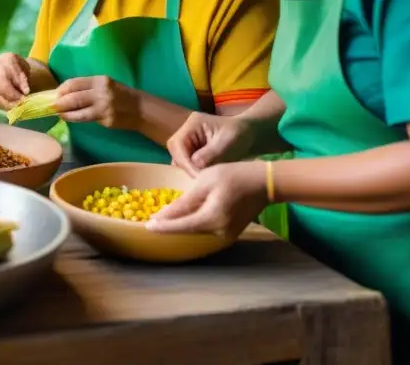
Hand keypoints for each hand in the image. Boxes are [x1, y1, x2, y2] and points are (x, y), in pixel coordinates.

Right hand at [0, 53, 31, 110]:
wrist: (27, 83)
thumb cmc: (30, 76)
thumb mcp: (33, 75)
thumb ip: (28, 80)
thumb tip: (25, 91)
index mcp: (6, 59)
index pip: (9, 66)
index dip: (17, 79)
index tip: (27, 91)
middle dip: (10, 91)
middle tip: (22, 100)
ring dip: (8, 99)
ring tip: (20, 105)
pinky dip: (4, 104)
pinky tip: (15, 107)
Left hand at [54, 76, 139, 129]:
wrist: (140, 109)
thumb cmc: (120, 95)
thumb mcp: (106, 85)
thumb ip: (88, 87)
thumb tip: (66, 93)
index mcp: (100, 80)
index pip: (74, 83)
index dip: (62, 89)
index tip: (55, 94)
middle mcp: (101, 92)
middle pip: (74, 97)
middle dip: (60, 102)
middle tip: (52, 106)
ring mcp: (104, 107)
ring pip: (78, 111)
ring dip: (65, 113)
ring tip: (59, 114)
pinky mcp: (106, 120)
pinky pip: (86, 119)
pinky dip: (76, 118)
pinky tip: (70, 118)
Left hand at [146, 161, 267, 239]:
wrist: (263, 182)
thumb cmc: (233, 175)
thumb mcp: (204, 182)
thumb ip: (184, 202)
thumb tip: (163, 216)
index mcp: (211, 219)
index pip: (180, 227)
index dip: (162, 227)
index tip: (145, 226)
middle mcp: (218, 232)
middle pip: (187, 230)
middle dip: (169, 225)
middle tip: (151, 219)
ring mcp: (226, 234)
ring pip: (196, 230)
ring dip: (180, 224)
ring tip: (163, 217)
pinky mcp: (230, 232)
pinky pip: (205, 228)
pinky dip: (193, 222)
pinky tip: (183, 215)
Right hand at [166, 112, 257, 176]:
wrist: (251, 136)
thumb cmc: (241, 135)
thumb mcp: (227, 143)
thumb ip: (210, 154)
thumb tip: (195, 165)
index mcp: (193, 124)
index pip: (178, 144)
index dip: (185, 162)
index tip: (198, 177)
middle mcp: (186, 132)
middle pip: (176, 153)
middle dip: (186, 167)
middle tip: (200, 181)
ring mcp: (189, 142)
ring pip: (180, 160)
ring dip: (190, 171)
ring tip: (204, 180)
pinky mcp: (193, 152)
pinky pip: (188, 164)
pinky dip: (194, 172)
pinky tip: (205, 179)